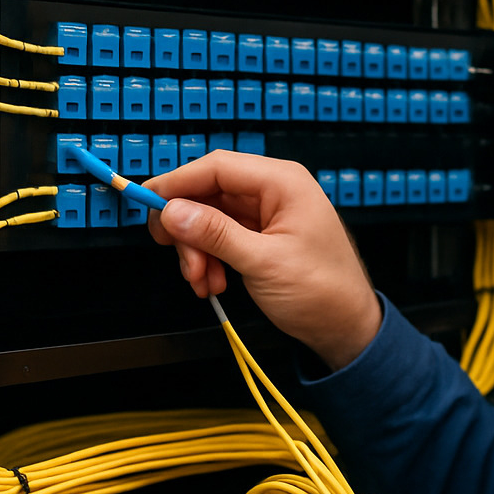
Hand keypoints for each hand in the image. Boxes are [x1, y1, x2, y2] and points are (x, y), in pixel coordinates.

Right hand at [144, 151, 381, 370]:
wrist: (346, 327)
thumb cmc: (323, 291)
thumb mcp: (263, 262)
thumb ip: (216, 234)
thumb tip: (173, 211)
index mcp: (282, 183)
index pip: (217, 167)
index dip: (177, 183)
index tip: (146, 202)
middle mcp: (274, 191)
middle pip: (209, 193)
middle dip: (189, 229)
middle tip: (178, 258)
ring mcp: (267, 214)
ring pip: (210, 218)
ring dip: (198, 251)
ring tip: (203, 283)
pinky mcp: (262, 235)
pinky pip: (222, 237)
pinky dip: (210, 259)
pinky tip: (214, 284)